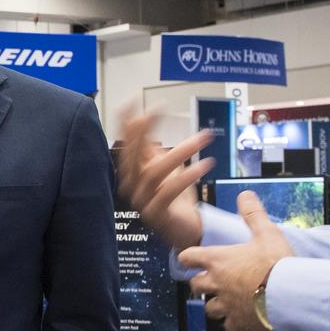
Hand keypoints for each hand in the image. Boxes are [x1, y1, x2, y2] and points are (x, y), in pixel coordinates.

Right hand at [117, 104, 213, 249]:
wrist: (185, 230)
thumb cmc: (174, 198)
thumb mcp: (164, 167)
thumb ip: (152, 148)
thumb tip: (142, 119)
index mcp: (132, 172)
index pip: (126, 143)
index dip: (127, 123)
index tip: (133, 100)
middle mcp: (132, 185)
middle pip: (132, 156)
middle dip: (143, 131)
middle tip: (156, 111)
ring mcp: (142, 201)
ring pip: (154, 173)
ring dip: (179, 153)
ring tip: (202, 139)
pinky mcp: (156, 214)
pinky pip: (168, 193)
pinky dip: (186, 177)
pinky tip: (203, 165)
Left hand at [180, 190, 295, 330]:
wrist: (292, 295)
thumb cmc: (278, 263)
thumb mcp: (267, 232)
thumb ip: (253, 214)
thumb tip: (245, 195)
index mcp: (218, 260)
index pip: (188, 257)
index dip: (189, 257)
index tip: (192, 258)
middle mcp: (217, 284)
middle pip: (195, 285)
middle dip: (201, 282)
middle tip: (212, 279)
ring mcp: (226, 306)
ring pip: (209, 308)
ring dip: (215, 303)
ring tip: (228, 299)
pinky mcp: (238, 324)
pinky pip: (228, 325)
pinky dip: (232, 320)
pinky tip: (242, 315)